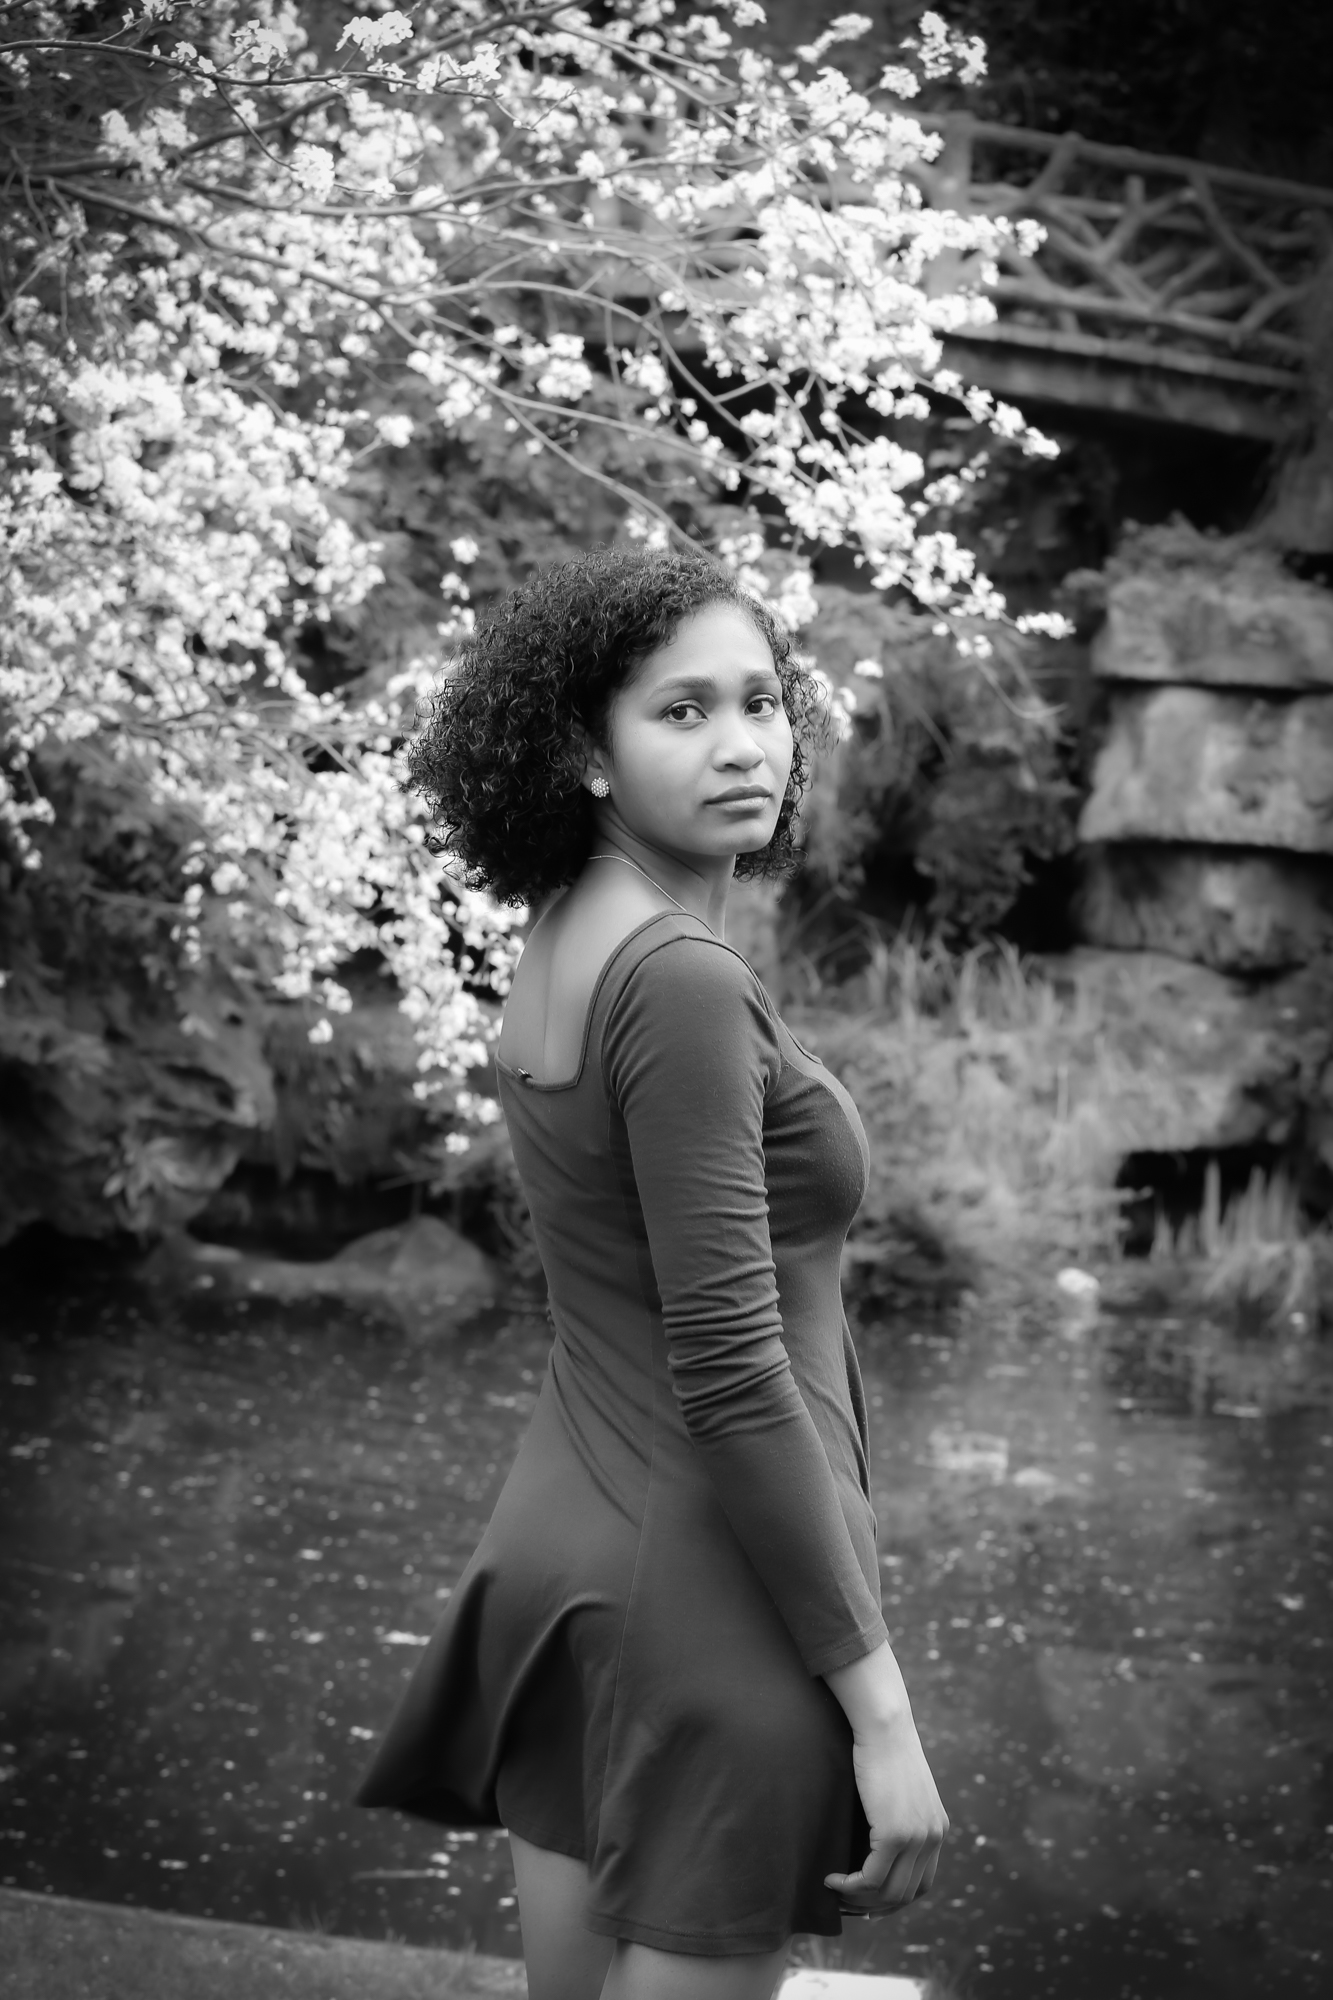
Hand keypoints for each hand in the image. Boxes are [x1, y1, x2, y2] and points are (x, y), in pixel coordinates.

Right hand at [822, 1643, 948, 1917]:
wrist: (884, 1725)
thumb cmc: (881, 1748)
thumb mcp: (897, 1788)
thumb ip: (896, 1814)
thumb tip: (871, 1835)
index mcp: (937, 1829)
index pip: (921, 1884)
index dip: (892, 1898)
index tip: (864, 1897)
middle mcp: (933, 1837)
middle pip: (905, 1894)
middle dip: (872, 1905)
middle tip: (843, 1901)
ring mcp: (917, 1838)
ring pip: (888, 1892)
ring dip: (858, 1899)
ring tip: (833, 1890)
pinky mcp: (895, 1834)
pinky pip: (871, 1878)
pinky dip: (849, 1886)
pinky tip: (831, 1878)